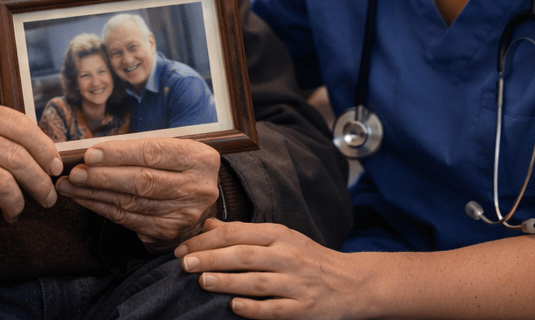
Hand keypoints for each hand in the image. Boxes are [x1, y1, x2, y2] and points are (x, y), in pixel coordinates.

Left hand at [56, 137, 219, 247]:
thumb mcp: (177, 148)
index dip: (119, 154)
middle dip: (103, 177)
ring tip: (72, 187)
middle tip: (76, 173)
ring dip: (96, 195)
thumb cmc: (182, 166)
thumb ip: (145, 148)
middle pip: (141, 182)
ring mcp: (182, 215)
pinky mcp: (168, 233)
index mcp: (198, 159)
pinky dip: (104, 210)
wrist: (205, 201)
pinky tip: (87, 200)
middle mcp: (194, 188)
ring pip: (132, 204)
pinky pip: (130, 221)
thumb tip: (99, 152)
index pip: (153, 153)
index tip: (90, 154)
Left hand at [176, 219, 365, 319]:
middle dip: (210, 258)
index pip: (237, 233)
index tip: (183, 247)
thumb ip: (244, 233)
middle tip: (184, 264)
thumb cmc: (309, 259)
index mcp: (279, 235)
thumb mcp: (280, 239)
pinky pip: (275, 309)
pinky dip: (254, 308)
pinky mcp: (303, 309)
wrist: (351, 283)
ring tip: (202, 281)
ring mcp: (296, 283)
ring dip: (227, 281)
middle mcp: (287, 256)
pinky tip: (234, 307)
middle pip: (243, 255)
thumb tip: (208, 225)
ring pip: (256, 281)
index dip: (207, 239)